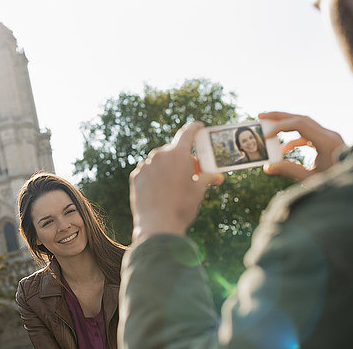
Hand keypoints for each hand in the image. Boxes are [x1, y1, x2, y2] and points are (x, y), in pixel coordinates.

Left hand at [129, 122, 223, 240]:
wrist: (157, 226)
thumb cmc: (182, 207)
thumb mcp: (199, 191)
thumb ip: (208, 178)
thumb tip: (217, 176)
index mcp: (178, 154)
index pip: (187, 132)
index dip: (194, 128)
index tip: (198, 127)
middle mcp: (159, 155)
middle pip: (174, 150)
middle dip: (183, 158)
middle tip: (192, 172)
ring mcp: (145, 165)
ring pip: (159, 160)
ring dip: (168, 167)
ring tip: (175, 184)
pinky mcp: (136, 176)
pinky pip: (148, 170)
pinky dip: (155, 175)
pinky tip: (160, 189)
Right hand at [259, 111, 345, 180]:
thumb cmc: (335, 184)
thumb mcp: (311, 180)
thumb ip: (289, 170)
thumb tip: (268, 167)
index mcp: (327, 142)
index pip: (300, 124)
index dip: (280, 126)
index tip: (266, 135)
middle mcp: (329, 135)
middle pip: (301, 118)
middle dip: (280, 117)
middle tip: (261, 116)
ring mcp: (330, 138)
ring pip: (304, 124)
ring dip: (286, 125)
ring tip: (269, 130)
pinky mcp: (328, 143)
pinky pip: (308, 135)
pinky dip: (294, 139)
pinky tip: (284, 149)